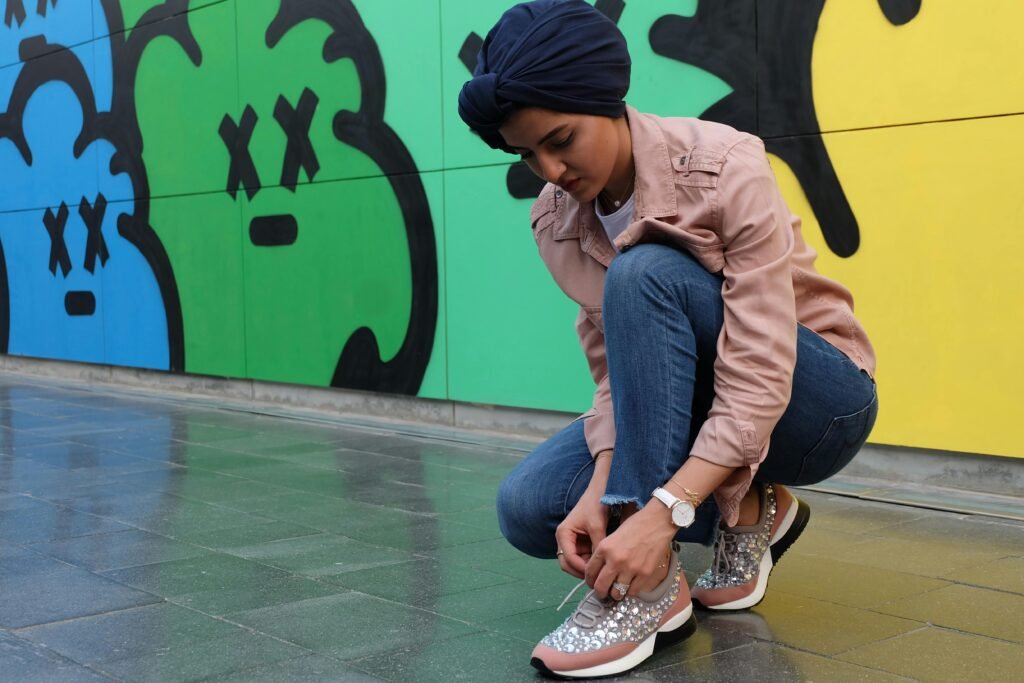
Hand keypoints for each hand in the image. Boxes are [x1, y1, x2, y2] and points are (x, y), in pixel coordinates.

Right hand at [554, 454, 611, 578]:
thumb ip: (597, 545)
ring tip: (602, 573)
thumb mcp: (597, 525)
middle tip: (598, 578)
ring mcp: (572, 543)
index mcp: (563, 534)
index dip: (581, 568)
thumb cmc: (596, 505)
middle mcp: (564, 540)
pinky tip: (603, 566)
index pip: (568, 559)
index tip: (596, 574)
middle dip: (581, 572)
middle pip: (568, 564)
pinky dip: (591, 563)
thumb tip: (601, 565)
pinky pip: (583, 558)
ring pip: (576, 563)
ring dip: (587, 569)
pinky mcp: (581, 543)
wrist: (601, 491)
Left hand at [585, 501, 677, 599]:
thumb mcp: (612, 535)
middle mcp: (615, 560)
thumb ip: (605, 553)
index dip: (589, 580)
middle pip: (600, 586)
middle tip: (601, 593)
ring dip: (615, 594)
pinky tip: (630, 586)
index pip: (589, 572)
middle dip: (599, 592)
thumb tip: (600, 571)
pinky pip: (633, 591)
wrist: (657, 522)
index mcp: (604, 548)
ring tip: (616, 591)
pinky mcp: (645, 573)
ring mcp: (630, 568)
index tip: (592, 582)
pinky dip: (630, 591)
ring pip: (616, 593)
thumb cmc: (635, 525)